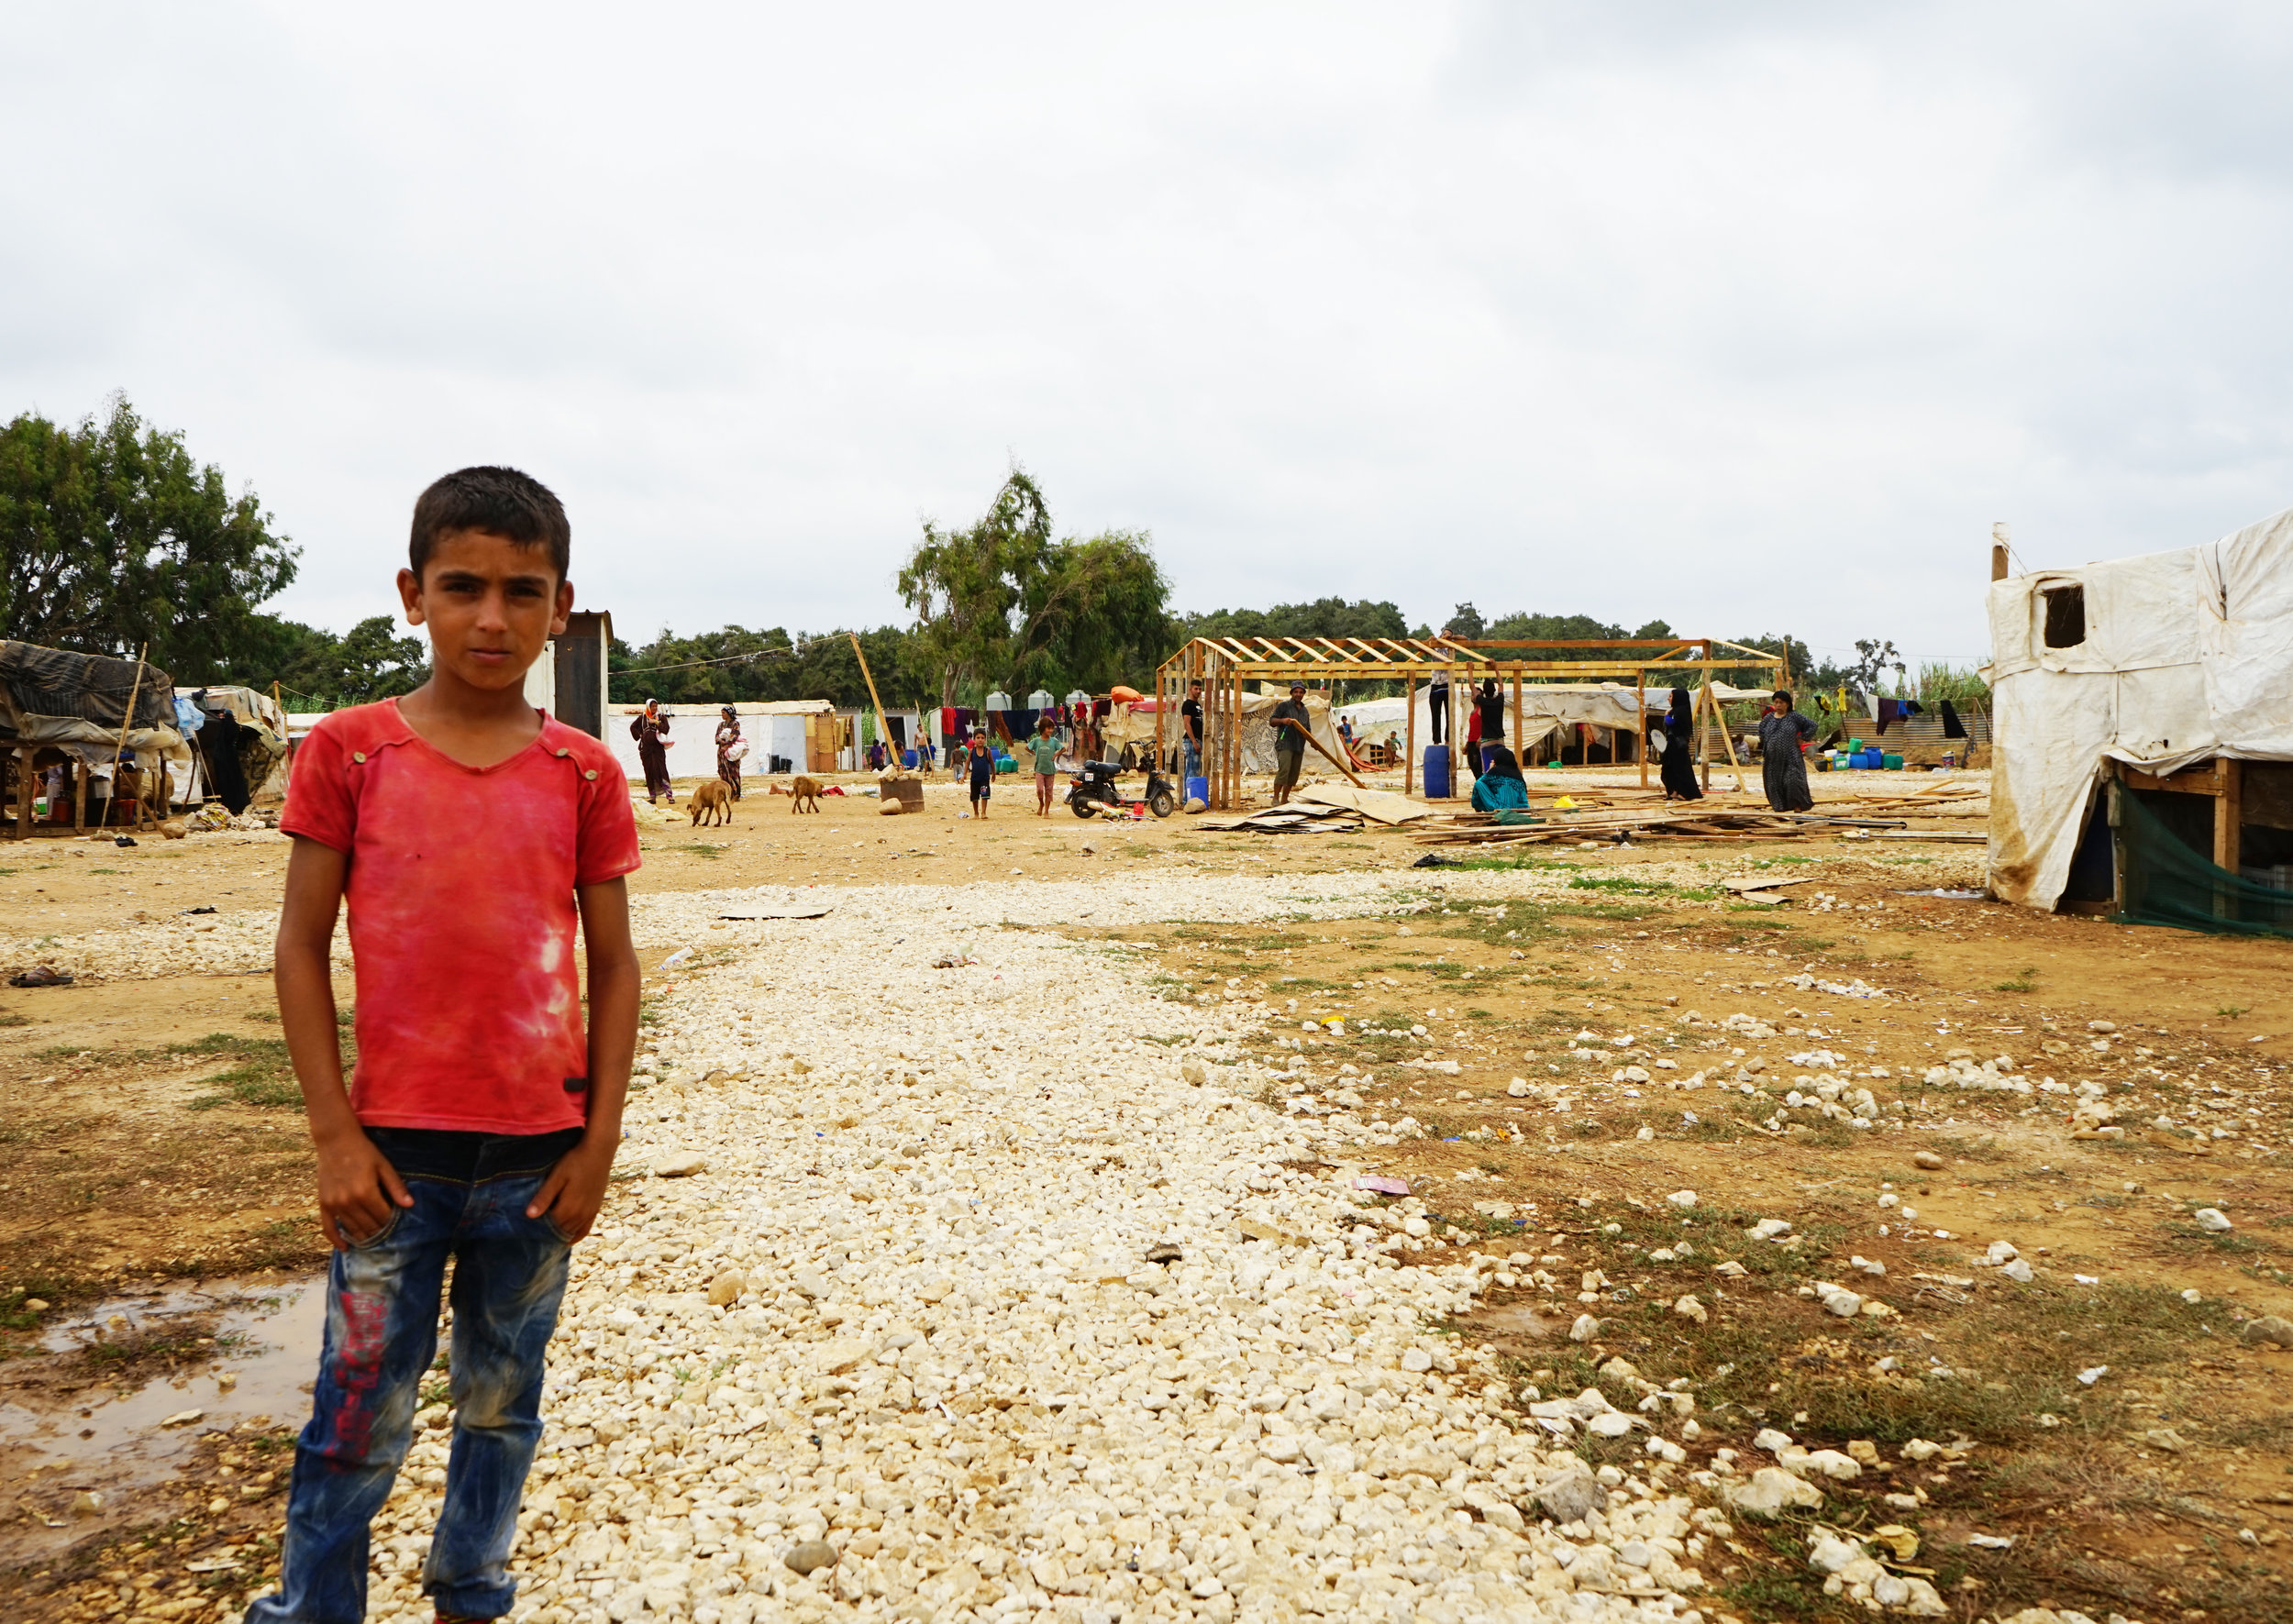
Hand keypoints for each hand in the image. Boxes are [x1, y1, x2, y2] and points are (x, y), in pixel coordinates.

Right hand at [314, 1129, 412, 1249]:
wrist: (336, 1141)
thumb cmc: (363, 1152)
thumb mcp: (384, 1166)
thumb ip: (396, 1187)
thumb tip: (410, 1206)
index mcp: (366, 1192)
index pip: (383, 1217)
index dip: (392, 1223)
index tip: (399, 1226)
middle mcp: (348, 1202)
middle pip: (369, 1227)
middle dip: (381, 1233)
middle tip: (389, 1237)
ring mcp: (334, 1204)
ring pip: (352, 1230)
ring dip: (364, 1238)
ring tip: (374, 1244)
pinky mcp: (324, 1204)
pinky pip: (328, 1228)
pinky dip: (336, 1240)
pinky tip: (345, 1248)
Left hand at [526, 1137, 616, 1242]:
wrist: (600, 1151)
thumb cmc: (575, 1160)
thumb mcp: (557, 1176)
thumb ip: (544, 1197)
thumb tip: (529, 1216)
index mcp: (569, 1207)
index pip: (549, 1228)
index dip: (536, 1231)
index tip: (524, 1231)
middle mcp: (580, 1214)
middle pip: (560, 1232)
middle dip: (546, 1235)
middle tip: (531, 1236)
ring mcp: (589, 1213)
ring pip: (571, 1232)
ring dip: (559, 1236)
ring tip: (544, 1237)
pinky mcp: (595, 1209)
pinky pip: (584, 1230)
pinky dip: (575, 1237)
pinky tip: (566, 1240)